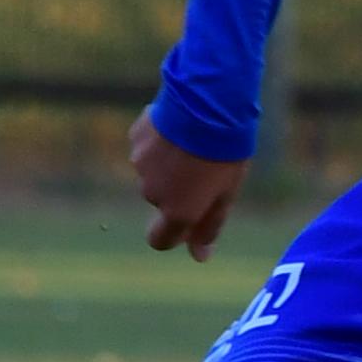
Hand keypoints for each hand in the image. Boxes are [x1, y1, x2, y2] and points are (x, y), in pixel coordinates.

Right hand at [128, 115, 250, 259]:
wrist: (207, 105)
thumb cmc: (224, 153)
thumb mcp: (225, 193)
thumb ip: (209, 226)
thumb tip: (200, 257)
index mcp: (176, 211)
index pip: (159, 239)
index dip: (172, 233)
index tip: (187, 220)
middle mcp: (152, 193)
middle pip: (161, 200)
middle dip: (178, 189)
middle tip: (204, 166)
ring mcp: (140, 164)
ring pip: (154, 171)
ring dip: (170, 163)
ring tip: (195, 142)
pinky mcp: (136, 138)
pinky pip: (147, 146)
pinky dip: (160, 141)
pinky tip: (180, 126)